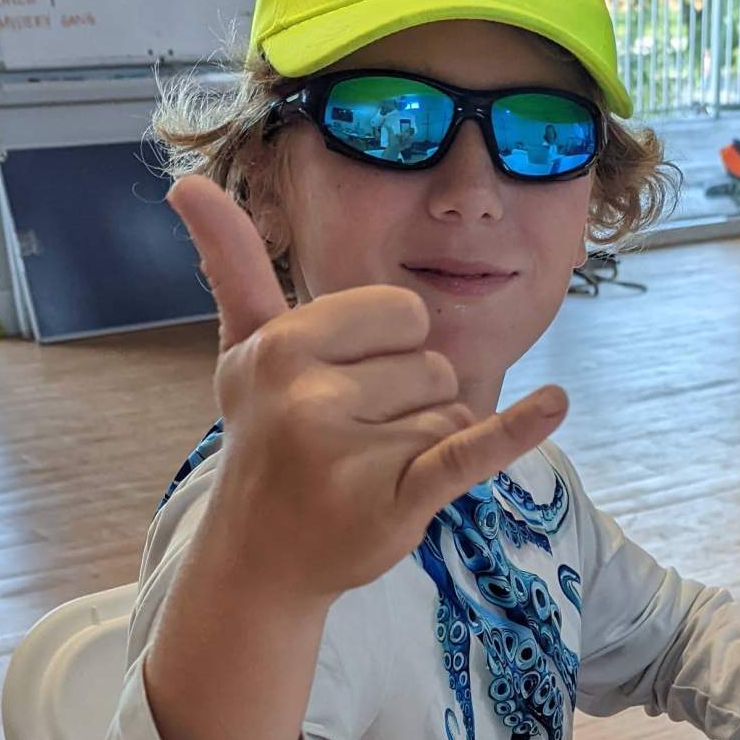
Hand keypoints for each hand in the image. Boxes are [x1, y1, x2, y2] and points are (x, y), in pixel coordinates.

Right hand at [168, 175, 568, 603]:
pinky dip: (515, 431)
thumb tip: (185, 181)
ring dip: (427, 445)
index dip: (390, 350)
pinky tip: (553, 404)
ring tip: (369, 472)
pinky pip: (467, 452)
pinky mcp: (393, 501)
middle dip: (410, 402)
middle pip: (430, 365)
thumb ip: (233, 264)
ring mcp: (351, 453)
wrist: (262, 558)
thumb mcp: (245, 350)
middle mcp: (311, 396)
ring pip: (450, 414)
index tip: (344, 387)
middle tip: (353, 440)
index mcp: (283, 347)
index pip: (401, 313)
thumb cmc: (266, 439)